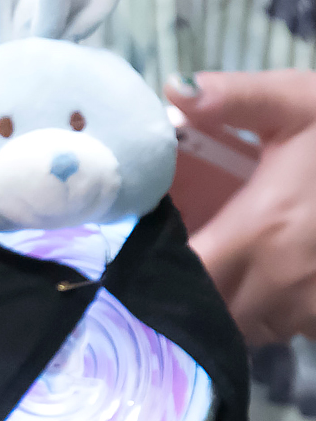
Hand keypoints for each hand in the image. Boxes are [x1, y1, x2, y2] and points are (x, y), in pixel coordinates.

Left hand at [168, 70, 315, 344]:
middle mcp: (280, 280)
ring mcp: (307, 306)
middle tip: (151, 264)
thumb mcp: (298, 102)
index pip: (182, 273)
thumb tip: (173, 88)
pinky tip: (244, 286)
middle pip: (201, 309)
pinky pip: (273, 332)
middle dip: (172, 292)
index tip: (124, 254)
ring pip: (236, 328)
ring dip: (211, 308)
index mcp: (260, 230)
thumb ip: (235, 98)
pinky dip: (251, 317)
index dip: (145, 271)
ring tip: (193, 275)